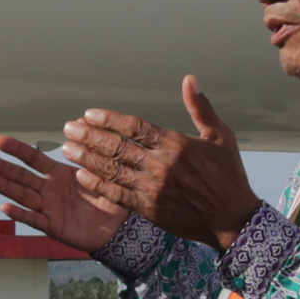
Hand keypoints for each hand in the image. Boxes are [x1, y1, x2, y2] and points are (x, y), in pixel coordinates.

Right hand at [0, 135, 123, 255]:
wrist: (117, 228)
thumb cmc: (109, 197)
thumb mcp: (103, 169)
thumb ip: (91, 148)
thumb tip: (82, 121)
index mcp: (58, 174)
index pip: (33, 158)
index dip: (16, 149)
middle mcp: (49, 189)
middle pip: (21, 176)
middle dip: (3, 167)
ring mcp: (48, 208)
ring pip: (22, 196)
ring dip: (5, 188)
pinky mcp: (53, 226)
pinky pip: (34, 219)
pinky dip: (20, 214)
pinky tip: (5, 208)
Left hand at [59, 78, 263, 247]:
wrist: (232, 219)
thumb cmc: (228, 176)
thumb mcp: (221, 136)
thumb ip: (200, 107)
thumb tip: (190, 79)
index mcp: (176, 144)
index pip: (134, 127)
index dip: (108, 119)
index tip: (89, 114)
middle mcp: (161, 166)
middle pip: (116, 147)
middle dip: (88, 136)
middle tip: (69, 128)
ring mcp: (152, 189)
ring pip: (111, 170)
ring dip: (86, 158)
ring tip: (67, 149)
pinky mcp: (148, 209)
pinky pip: (116, 195)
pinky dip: (97, 184)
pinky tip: (82, 175)